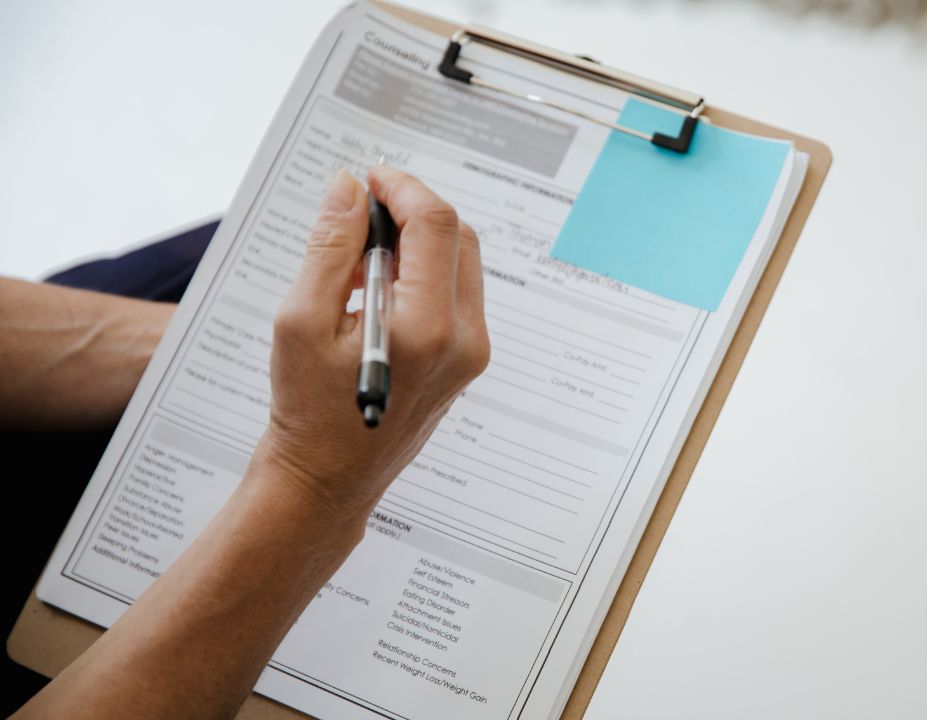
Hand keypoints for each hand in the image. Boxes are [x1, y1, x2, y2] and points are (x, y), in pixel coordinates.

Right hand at [249, 166, 488, 519]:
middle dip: (413, 209)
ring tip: (361, 253)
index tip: (369, 177)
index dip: (402, 188)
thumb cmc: (308, 410)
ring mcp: (472, 352)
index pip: (436, 225)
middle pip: (458, 237)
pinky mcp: (466, 360)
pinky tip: (378, 285)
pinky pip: (456, 293)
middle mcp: (464, 339)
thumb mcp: (302, 320)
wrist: (328, 479)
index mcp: (428, 328)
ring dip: (419, 239)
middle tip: (363, 207)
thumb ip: (330, 247)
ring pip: (462, 262)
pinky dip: (423, 271)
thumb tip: (349, 188)